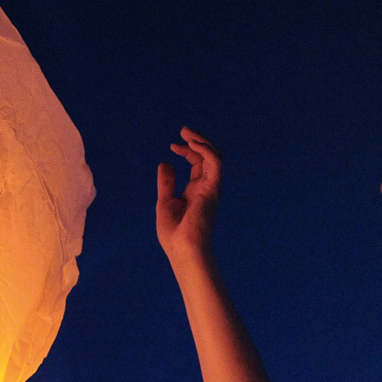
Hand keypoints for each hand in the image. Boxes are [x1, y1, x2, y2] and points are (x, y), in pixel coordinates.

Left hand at [156, 127, 221, 256]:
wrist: (183, 250)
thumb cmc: (174, 234)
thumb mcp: (165, 202)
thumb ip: (167, 183)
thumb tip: (165, 163)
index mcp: (196, 190)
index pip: (198, 163)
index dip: (187, 150)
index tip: (173, 146)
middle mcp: (206, 187)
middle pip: (208, 156)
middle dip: (197, 140)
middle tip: (183, 130)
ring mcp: (211, 188)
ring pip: (215, 156)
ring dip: (203, 141)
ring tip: (187, 133)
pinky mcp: (212, 189)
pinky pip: (216, 163)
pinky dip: (206, 150)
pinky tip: (193, 144)